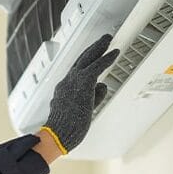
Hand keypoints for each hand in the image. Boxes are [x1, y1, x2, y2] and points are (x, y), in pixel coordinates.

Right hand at [41, 34, 118, 154]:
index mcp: (64, 89)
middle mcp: (67, 81)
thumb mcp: (80, 110)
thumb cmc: (67, 128)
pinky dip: (106, 58)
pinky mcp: (83, 83)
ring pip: (87, 58)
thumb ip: (92, 97)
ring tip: (108, 39)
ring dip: (99, 47)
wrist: (58, 134)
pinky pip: (96, 66)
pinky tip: (114, 52)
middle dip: (93, 49)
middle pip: (81, 60)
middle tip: (102, 40)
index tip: (93, 56)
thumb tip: (102, 86)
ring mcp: (73, 81)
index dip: (86, 63)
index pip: (76, 72)